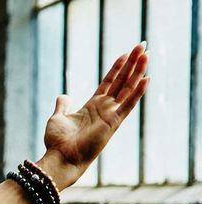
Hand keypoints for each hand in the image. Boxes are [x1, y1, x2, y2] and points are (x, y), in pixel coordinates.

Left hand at [40, 42, 148, 189]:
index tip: (126, 53)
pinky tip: (146, 78)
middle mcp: (105, 109)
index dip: (118, 67)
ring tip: (146, 54)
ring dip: (138, 71)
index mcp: (93, 106)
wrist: (61, 158)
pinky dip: (138, 92)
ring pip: (128, 88)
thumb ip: (63, 106)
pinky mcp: (114, 122)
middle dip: (132, 63)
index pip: (109, 82)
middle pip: (122, 81)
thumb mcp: (58, 118)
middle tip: (143, 46)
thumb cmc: (58, 142)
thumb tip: (63, 95)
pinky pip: (128, 104)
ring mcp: (111, 115)